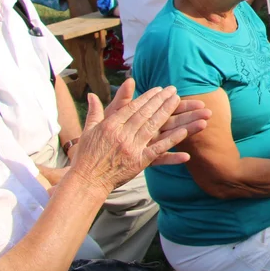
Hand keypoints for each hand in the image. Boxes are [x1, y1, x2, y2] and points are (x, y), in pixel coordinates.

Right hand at [68, 81, 210, 192]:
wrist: (86, 181)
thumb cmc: (85, 156)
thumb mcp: (88, 130)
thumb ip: (94, 111)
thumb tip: (91, 93)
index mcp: (110, 125)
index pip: (133, 107)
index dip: (147, 97)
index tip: (159, 89)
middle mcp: (122, 134)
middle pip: (146, 114)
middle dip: (161, 101)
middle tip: (174, 91)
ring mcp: (132, 148)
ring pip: (154, 127)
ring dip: (169, 113)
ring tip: (180, 103)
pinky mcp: (139, 162)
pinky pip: (159, 150)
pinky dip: (172, 140)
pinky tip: (184, 132)